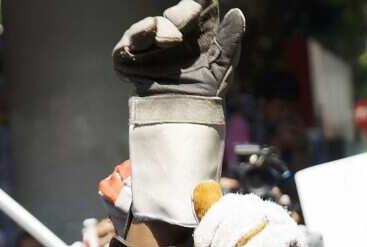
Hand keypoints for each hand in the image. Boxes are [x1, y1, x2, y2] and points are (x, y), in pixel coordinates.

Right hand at [113, 0, 244, 96]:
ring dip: (165, 28)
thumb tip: (237, 12)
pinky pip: (132, 37)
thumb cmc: (203, 93)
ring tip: (174, 40)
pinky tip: (152, 31)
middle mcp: (170, 35)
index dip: (198, 5)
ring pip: (155, 23)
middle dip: (184, 13)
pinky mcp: (129, 56)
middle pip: (176, 14)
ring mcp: (149, 44)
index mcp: (193, 35)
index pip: (195, 10)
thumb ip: (229, 40)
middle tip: (189, 18)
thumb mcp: (221, 65)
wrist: (181, 115)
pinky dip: (141, 32)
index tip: (206, 2)